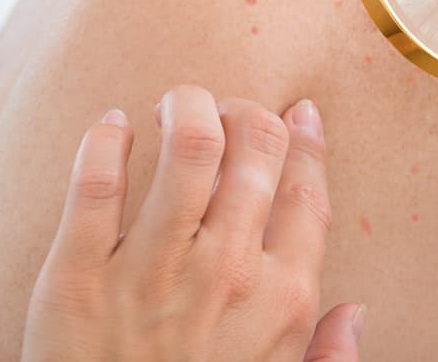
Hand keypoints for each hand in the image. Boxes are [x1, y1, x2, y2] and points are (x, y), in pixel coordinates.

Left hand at [21, 85, 362, 360]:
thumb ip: (327, 357)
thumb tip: (358, 313)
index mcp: (282, 300)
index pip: (306, 192)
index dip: (306, 141)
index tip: (299, 112)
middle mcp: (226, 273)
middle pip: (253, 153)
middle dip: (248, 111)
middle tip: (231, 107)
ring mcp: (152, 271)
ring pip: (188, 149)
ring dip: (187, 107)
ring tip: (177, 102)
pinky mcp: (79, 277)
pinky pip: (95, 186)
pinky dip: (106, 141)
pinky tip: (114, 125)